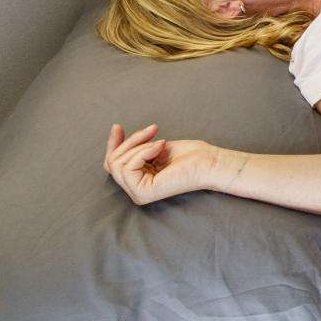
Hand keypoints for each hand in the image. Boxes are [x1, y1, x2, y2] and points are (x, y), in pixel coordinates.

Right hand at [103, 124, 222, 206]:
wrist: (208, 162)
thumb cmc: (189, 155)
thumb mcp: (153, 145)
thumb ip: (133, 144)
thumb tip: (115, 128)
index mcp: (139, 181)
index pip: (112, 164)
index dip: (113, 144)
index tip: (118, 126)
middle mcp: (136, 191)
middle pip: (113, 162)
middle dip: (131, 141)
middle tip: (152, 131)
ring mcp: (138, 194)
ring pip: (118, 163)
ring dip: (139, 145)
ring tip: (160, 142)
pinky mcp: (143, 193)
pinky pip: (129, 166)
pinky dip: (144, 151)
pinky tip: (161, 147)